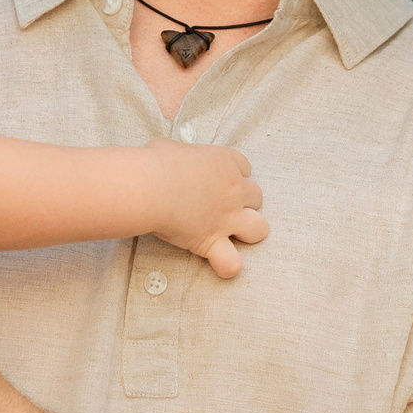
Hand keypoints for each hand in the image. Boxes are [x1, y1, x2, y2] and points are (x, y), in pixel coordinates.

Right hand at [146, 138, 267, 277]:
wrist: (152, 187)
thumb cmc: (157, 162)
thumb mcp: (172, 147)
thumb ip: (181, 156)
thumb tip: (172, 159)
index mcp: (224, 163)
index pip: (244, 167)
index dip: (234, 174)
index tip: (218, 180)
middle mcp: (233, 190)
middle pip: (256, 197)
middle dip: (244, 202)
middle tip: (222, 206)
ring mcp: (227, 218)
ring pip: (260, 228)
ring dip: (249, 231)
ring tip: (230, 233)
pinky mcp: (212, 241)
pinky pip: (231, 262)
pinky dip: (227, 265)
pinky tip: (219, 262)